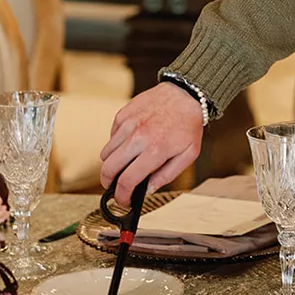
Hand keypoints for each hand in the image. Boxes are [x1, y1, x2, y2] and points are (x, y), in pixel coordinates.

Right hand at [99, 83, 203, 205]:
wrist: (186, 94)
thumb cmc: (188, 124)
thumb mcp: (188, 154)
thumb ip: (167, 175)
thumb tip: (148, 190)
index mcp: (155, 150)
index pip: (127, 181)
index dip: (122, 196)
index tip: (123, 200)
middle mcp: (138, 137)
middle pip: (108, 169)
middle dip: (108, 183)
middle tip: (115, 186)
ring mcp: (128, 124)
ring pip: (106, 153)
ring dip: (111, 163)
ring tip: (124, 164)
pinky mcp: (123, 114)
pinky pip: (111, 136)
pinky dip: (115, 144)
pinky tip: (129, 143)